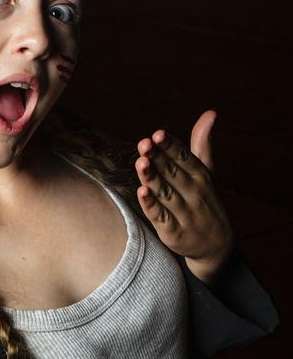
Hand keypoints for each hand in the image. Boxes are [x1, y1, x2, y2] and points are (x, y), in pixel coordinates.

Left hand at [135, 110, 233, 283]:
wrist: (217, 246)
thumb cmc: (205, 200)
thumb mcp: (207, 172)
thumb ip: (201, 144)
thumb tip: (210, 113)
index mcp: (202, 176)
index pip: (185, 158)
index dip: (171, 146)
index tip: (158, 134)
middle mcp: (195, 194)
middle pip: (173, 174)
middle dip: (158, 158)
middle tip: (144, 143)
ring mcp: (185, 214)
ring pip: (166, 194)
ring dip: (153, 178)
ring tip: (141, 162)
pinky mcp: (174, 233)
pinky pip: (161, 217)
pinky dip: (151, 206)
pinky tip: (141, 192)